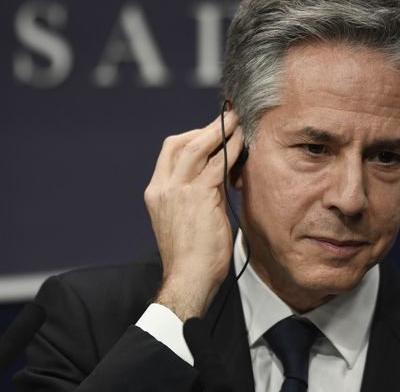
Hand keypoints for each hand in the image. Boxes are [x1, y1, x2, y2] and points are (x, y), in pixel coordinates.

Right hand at [144, 111, 244, 319]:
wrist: (188, 279)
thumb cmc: (192, 256)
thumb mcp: (186, 218)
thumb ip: (197, 193)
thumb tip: (219, 173)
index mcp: (156, 192)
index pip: (170, 152)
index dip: (192, 137)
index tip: (212, 132)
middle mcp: (162, 187)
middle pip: (180, 142)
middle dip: (206, 128)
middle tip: (227, 119)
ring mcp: (177, 190)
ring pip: (197, 146)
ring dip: (220, 131)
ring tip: (237, 122)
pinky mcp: (197, 196)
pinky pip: (216, 164)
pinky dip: (230, 149)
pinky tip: (242, 143)